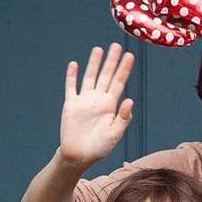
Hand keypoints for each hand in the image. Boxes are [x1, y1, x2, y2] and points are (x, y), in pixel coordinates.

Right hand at [58, 44, 135, 166]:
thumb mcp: (114, 134)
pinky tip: (74, 64)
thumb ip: (123, 118)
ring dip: (94, 64)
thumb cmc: (99, 148)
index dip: (124, 69)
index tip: (130, 56)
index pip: (119, 83)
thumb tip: (130, 100)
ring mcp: (84, 100)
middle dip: (111, 61)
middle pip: (106, 75)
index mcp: (110, 106)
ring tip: (98, 49)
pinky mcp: (71, 104)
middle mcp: (98, 99)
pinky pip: (71, 87)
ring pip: (90, 77)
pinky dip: (72, 76)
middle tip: (117, 45)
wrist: (79, 156)